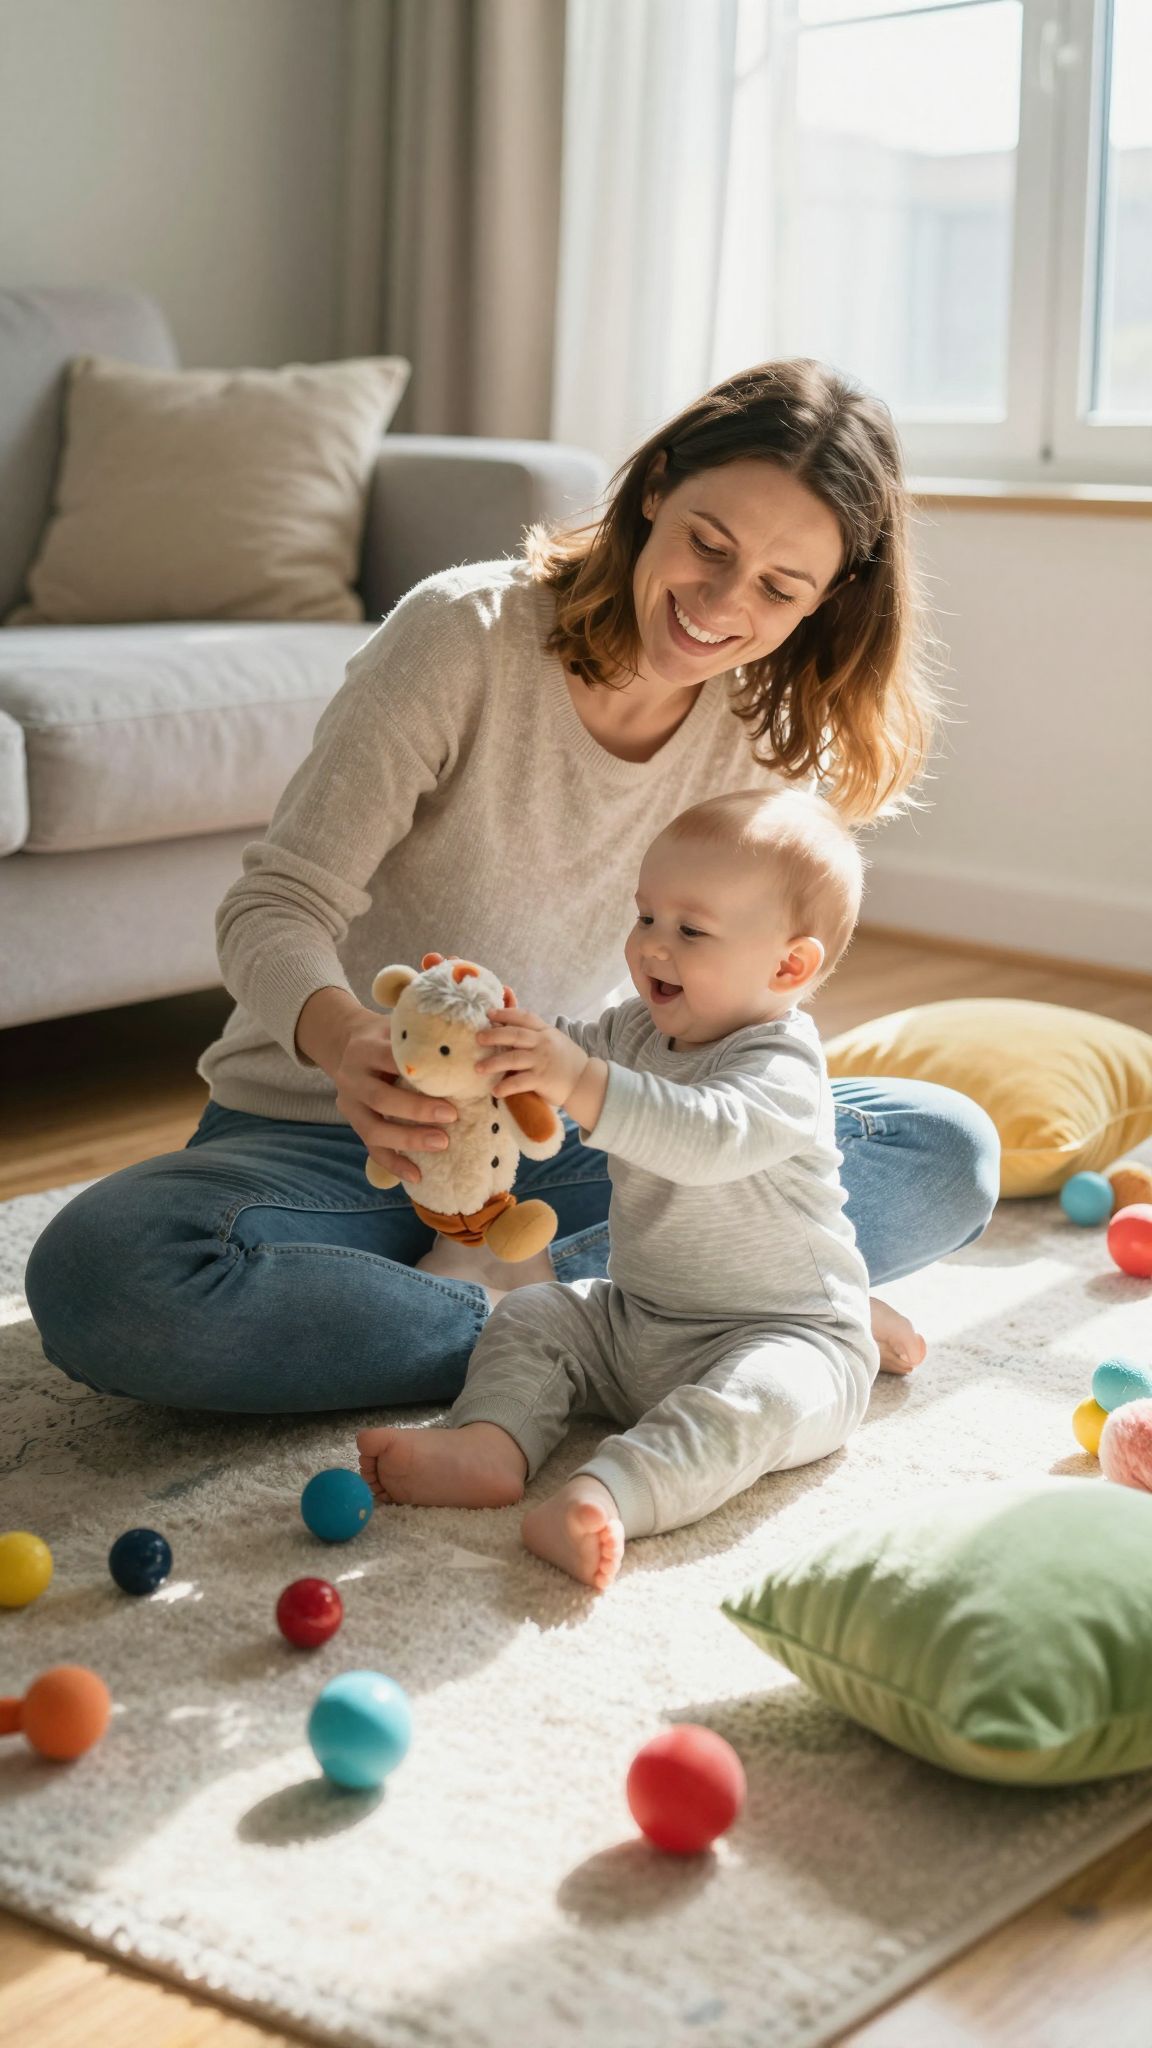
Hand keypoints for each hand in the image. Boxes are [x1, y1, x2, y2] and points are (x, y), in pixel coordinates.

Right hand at [332, 1010, 456, 1184]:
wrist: (345, 1043)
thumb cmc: (385, 1036)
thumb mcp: (397, 1025)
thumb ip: (424, 1031)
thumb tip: (472, 1035)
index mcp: (364, 1049)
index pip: (389, 1060)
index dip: (419, 1072)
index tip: (449, 1080)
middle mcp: (351, 1078)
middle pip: (381, 1098)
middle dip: (416, 1110)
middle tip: (452, 1115)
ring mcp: (349, 1104)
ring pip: (373, 1129)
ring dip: (408, 1139)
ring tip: (442, 1144)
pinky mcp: (354, 1124)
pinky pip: (371, 1149)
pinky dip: (393, 1165)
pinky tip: (416, 1176)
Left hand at [474, 1007, 588, 1108]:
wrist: (586, 1082)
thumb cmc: (566, 1061)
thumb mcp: (554, 1040)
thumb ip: (535, 1034)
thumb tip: (508, 1028)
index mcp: (545, 1032)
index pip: (524, 1017)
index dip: (506, 1013)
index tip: (489, 1013)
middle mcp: (542, 1043)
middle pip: (514, 1035)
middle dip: (493, 1035)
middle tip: (477, 1038)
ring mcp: (542, 1061)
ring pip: (512, 1058)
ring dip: (493, 1063)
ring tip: (478, 1068)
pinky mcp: (542, 1080)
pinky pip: (519, 1082)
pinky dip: (505, 1087)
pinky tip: (495, 1091)